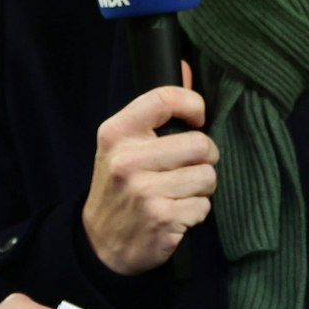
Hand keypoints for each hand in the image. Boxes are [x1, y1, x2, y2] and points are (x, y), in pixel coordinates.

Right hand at [81, 63, 217, 274]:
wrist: (100, 242)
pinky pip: (204, 207)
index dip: (193, 104)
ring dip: (202, 188)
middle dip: (205, 158)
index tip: (198, 118)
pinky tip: (175, 214)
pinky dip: (195, 212)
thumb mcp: (124, 144)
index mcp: (116, 133)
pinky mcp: (161, 218)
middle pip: (200, 144)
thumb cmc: (118, 186)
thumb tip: (185, 67)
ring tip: (179, 192)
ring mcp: (144, 191)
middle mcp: (127, 160)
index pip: (165, 98)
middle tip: (190, 167)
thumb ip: (156, 109)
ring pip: (207, 177)